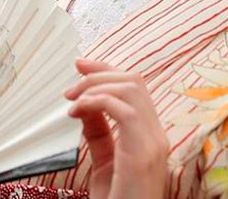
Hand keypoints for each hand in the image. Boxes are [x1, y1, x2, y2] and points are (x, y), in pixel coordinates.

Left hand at [64, 57, 168, 198]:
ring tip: (71, 101)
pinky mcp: (142, 154)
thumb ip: (98, 134)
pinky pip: (124, 111)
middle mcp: (157, 134)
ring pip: (130, 89)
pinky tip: (77, 112)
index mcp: (149, 135)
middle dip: (99, 73)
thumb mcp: (104, 163)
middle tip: (70, 86)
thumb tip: (84, 108)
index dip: (107, 69)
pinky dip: (98, 102)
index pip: (135, 86)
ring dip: (95, 87)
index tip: (80, 65)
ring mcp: (153, 143)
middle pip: (134, 81)